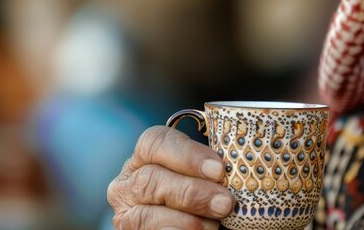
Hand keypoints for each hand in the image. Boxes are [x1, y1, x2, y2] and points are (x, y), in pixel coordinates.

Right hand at [108, 126, 233, 228]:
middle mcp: (129, 181)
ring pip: (146, 214)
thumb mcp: (208, 179)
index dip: (188, 154)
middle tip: (225, 203)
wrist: (195, 224)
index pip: (156, 141)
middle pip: (151, 179)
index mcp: (147, 157)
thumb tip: (238, 166)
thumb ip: (214, 172)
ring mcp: (126, 212)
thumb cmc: (205, 198)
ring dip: (186, 221)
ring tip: (214, 226)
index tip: (219, 169)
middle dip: (192, 192)